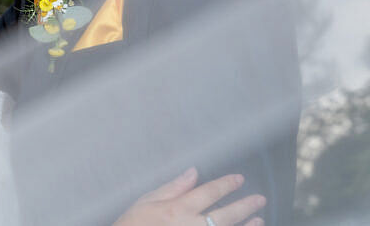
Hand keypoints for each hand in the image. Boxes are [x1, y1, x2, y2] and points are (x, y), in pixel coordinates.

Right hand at [113, 167, 266, 225]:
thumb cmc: (133, 224)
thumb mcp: (147, 201)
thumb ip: (172, 187)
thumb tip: (193, 172)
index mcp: (178, 209)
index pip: (208, 193)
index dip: (226, 185)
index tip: (239, 179)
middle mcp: (191, 225)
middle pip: (225, 214)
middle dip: (245, 205)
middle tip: (260, 198)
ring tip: (259, 219)